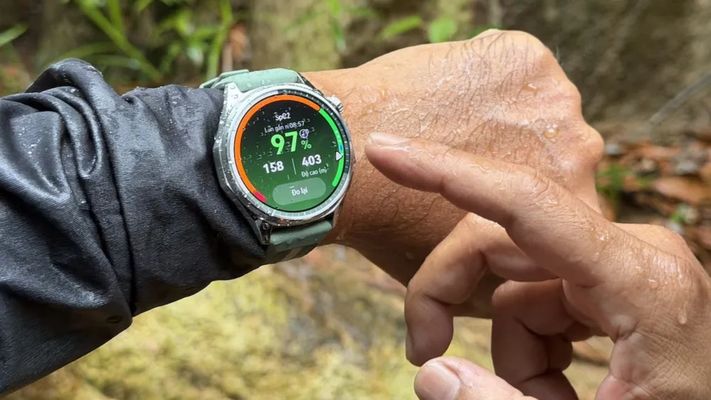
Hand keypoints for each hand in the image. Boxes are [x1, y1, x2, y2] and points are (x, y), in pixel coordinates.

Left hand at [305, 30, 602, 311]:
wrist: (346, 161)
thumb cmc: (394, 230)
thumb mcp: (463, 291)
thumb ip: (510, 290)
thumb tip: (511, 310)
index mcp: (575, 212)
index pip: (561, 207)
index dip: (526, 212)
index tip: (483, 212)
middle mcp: (579, 152)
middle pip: (551, 157)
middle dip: (515, 165)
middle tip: (462, 177)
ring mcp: (555, 99)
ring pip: (533, 113)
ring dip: (502, 125)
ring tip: (452, 135)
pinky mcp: (525, 57)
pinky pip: (513, 69)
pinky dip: (485, 81)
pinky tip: (448, 99)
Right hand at [366, 134, 710, 398]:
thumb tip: (431, 375)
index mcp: (638, 280)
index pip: (525, 204)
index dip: (447, 173)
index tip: (386, 153)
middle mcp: (627, 255)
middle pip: (499, 245)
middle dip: (452, 296)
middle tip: (422, 351)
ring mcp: (618, 268)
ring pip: (514, 285)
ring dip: (507, 352)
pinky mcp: (609, 285)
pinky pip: (538, 303)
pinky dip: (529, 352)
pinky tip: (557, 390)